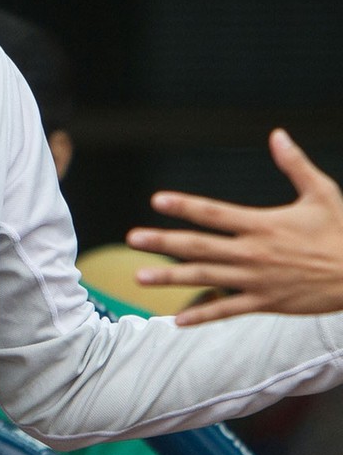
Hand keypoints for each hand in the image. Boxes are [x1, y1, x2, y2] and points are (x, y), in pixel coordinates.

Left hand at [126, 129, 342, 324]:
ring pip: (205, 278)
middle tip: (132, 239)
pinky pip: (227, 310)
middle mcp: (252, 253)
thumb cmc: (341, 233)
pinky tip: (175, 319)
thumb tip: (278, 134)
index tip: (157, 200)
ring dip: (170, 278)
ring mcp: (256, 281)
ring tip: (139, 277)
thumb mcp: (322, 193)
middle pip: (199, 246)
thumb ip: (295, 165)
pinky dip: (201, 314)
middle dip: (163, 242)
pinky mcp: (264, 303)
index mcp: (262, 225)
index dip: (184, 206)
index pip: (214, 213)